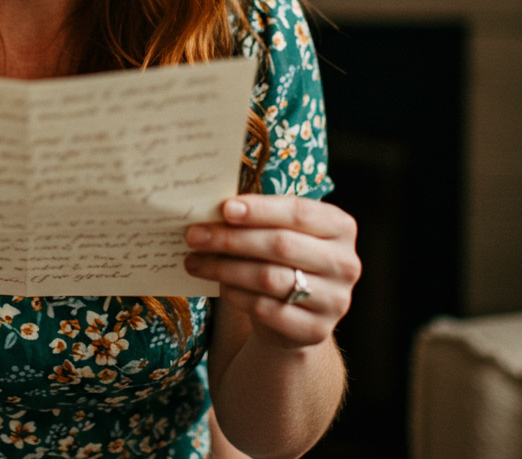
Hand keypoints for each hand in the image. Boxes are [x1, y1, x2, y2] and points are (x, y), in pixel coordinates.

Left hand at [184, 195, 359, 348]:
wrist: (295, 314)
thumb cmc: (282, 258)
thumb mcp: (278, 231)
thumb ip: (257, 217)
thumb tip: (210, 207)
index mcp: (340, 227)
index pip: (298, 212)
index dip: (260, 209)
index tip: (224, 209)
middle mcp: (345, 263)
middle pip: (280, 245)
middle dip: (231, 238)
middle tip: (194, 235)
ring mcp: (334, 300)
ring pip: (269, 278)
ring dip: (224, 267)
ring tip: (194, 261)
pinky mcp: (316, 331)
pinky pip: (266, 309)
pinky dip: (236, 294)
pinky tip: (218, 284)